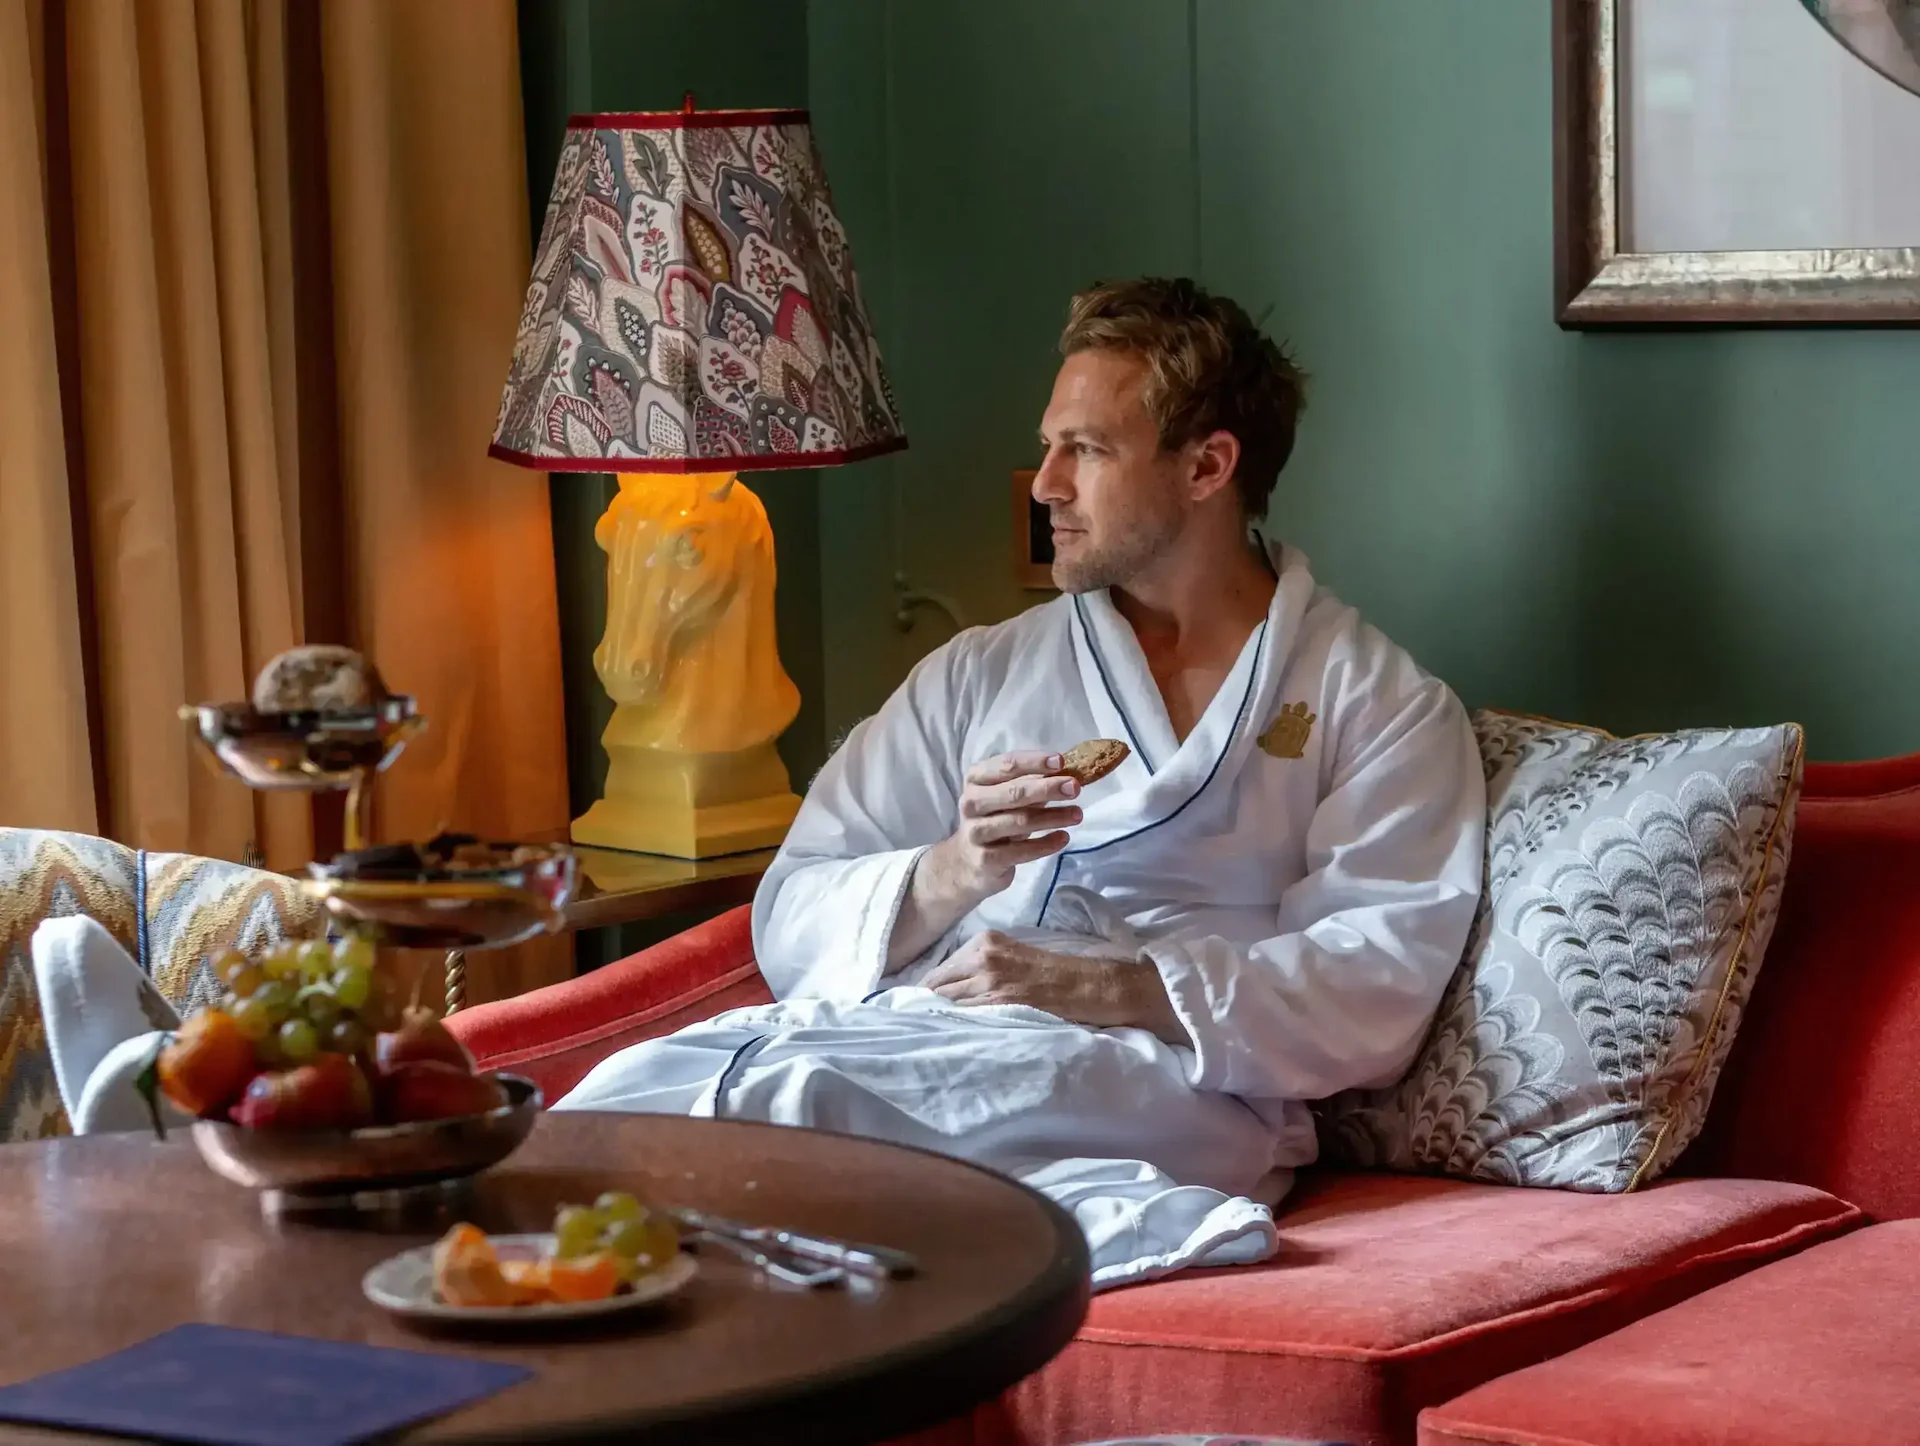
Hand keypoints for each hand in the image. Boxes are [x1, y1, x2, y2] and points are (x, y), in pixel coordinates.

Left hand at [921, 931, 1184, 1042]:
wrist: (1091, 984)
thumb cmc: (1054, 971)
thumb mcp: (1012, 954)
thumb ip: (980, 966)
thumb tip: (948, 990)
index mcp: (983, 943)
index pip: (936, 973)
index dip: (924, 995)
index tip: (915, 1011)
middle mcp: (982, 959)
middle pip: (935, 990)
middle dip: (926, 1009)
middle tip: (918, 1027)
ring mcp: (990, 983)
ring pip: (947, 1007)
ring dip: (940, 1022)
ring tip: (932, 1038)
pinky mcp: (1002, 1005)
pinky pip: (967, 1020)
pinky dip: (958, 1029)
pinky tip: (954, 1038)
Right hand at [929, 750, 1082, 900]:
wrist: (968, 862)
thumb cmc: (994, 819)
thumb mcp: (1005, 796)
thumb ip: (1031, 782)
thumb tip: (1067, 773)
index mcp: (976, 779)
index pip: (1007, 764)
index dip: (1034, 762)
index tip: (1060, 761)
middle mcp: (972, 803)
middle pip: (1013, 793)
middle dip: (1047, 788)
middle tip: (1074, 787)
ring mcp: (977, 832)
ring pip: (1019, 821)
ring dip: (1053, 817)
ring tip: (1077, 814)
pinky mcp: (986, 859)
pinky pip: (1021, 850)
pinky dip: (1045, 844)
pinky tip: (1063, 838)